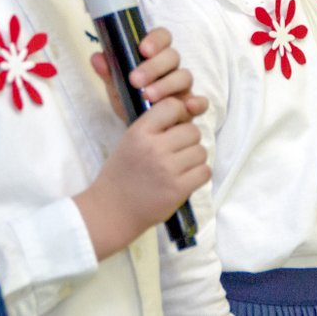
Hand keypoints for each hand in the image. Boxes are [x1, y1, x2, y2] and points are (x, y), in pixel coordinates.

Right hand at [74, 96, 210, 259]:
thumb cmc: (122, 174)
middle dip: (188, 141)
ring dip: (194, 159)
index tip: (176, 125)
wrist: (112, 211)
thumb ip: (155, 126)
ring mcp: (167, 169)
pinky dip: (198, 175)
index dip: (180, 114)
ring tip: (179, 167)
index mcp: (139, 132)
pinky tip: (185, 179)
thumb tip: (187, 112)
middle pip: (193, 131)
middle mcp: (154, 148)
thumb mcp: (130, 141)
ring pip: (201, 151)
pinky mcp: (178, 190)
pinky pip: (204, 172)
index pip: (173, 106)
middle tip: (177, 152)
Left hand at [89, 26, 207, 120]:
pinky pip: (201, 102)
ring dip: (167, 84)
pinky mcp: (191, 107)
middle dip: (154, 66)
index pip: (162, 37)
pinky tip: (187, 107)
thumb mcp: (116, 88)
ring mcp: (183, 87)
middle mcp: (172, 68)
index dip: (156, 40)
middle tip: (136, 80)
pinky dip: (197, 103)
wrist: (140, 131)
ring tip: (148, 96)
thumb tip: (96, 57)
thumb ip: (108, 73)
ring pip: (184, 77)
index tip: (142, 49)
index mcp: (155, 57)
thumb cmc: (130, 102)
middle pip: (173, 56)